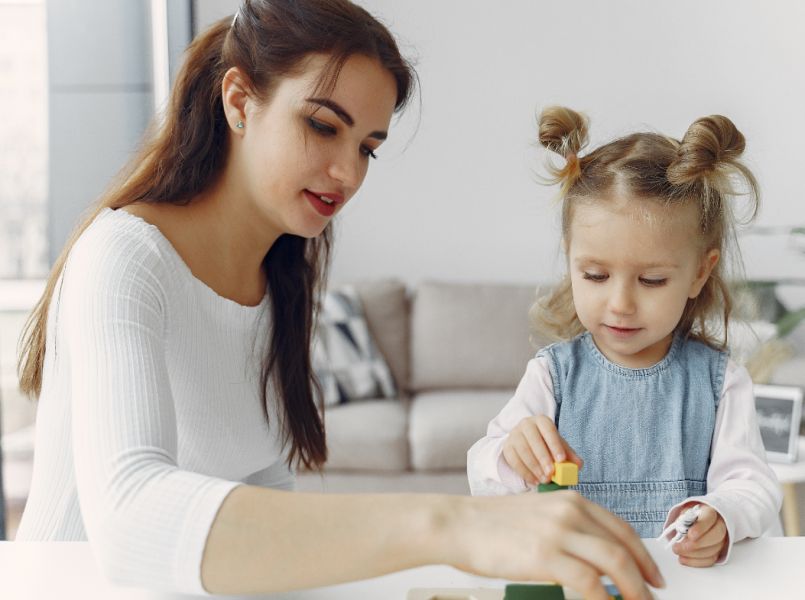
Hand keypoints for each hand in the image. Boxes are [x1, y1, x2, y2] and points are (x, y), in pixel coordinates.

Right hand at [456, 491, 663, 599]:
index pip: (621, 528)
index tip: (652, 574)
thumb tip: (593, 555)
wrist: (459, 524)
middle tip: (652, 597)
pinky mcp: (546, 556)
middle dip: (644, 577)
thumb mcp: (537, 513)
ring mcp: (559, 532)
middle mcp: (570, 511)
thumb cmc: (491, 524)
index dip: (642, 555)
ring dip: (633, 591)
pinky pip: (590, 584)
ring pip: (615, 564)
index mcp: (570, 500)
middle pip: (624, 547)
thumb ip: (567, 527)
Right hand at [502, 415, 582, 484]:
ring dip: (534, 467)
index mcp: (542, 421)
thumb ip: (569, 454)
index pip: (548, 430)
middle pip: (533, 440)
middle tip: (551, 473)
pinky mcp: (507, 447)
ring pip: (522, 450)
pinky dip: (524, 472)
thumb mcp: (559, 445)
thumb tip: (578, 464)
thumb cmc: (546, 443)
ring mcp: (514, 435)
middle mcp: (526, 424)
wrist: (525, 440)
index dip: (554, 444)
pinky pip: (514, 460)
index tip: (561, 459)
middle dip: (543, 458)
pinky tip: (534, 480)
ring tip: (544, 479)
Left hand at [672, 503, 727, 566]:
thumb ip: (683, 520)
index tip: (690, 535)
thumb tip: (681, 529)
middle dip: (696, 544)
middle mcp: (720, 525)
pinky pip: (710, 560)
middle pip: (716, 536)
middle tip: (679, 546)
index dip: (700, 528)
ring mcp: (721, 540)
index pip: (709, 518)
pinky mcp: (718, 552)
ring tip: (677, 551)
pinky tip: (683, 558)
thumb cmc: (690, 517)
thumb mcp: (684, 513)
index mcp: (710, 512)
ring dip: (693, 554)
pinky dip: (695, 561)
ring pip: (712, 550)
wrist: (697, 522)